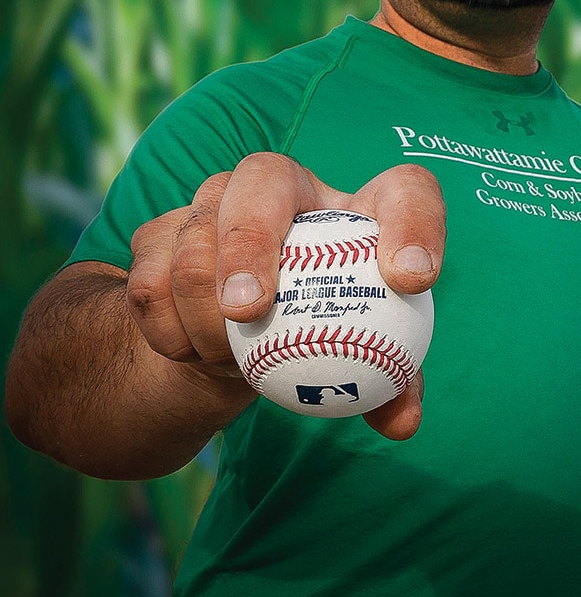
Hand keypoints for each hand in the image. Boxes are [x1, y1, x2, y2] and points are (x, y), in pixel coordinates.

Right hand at [127, 153, 445, 437]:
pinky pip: (150, 274)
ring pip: (194, 229)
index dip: (414, 224)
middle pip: (265, 175)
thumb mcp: (364, 355)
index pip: (406, 191)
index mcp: (359, 209)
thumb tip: (401, 421)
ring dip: (200, 306)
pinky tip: (189, 352)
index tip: (411, 279)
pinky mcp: (163, 228)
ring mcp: (217, 198)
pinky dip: (166, 326)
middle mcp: (288, 185)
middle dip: (249, 239)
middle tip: (248, 311)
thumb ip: (389, 384)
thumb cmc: (323, 332)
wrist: (238, 337)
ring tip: (225, 355)